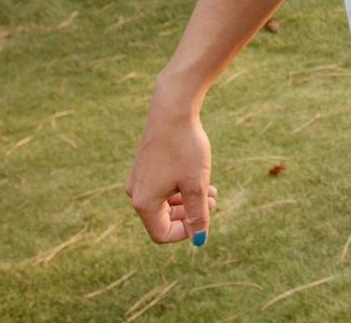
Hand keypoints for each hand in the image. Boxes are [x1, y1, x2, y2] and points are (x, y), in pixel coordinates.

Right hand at [124, 92, 219, 245]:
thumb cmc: (185, 148)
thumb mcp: (196, 185)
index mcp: (144, 203)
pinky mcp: (145, 164)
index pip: (162, 234)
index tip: (205, 217)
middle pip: (163, 218)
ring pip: (165, 201)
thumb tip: (199, 240)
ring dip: (189, 200)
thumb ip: (198, 215)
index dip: (186, 232)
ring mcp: (139, 177)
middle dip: (190, 214)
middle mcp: (136, 192)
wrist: (173, 110)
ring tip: (212, 191)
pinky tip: (201, 178)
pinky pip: (162, 186)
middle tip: (214, 201)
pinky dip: (181, 187)